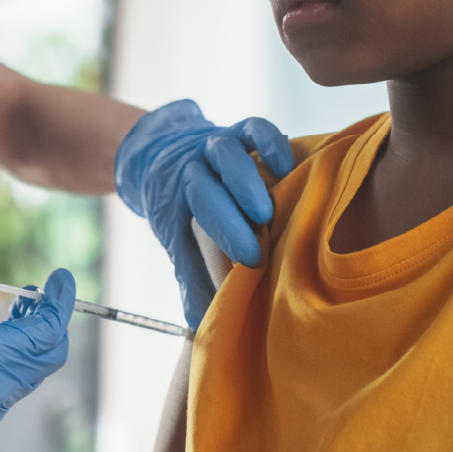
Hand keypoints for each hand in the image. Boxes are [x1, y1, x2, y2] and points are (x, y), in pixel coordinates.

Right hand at [0, 237, 74, 451]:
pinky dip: (18, 360)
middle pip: (51, 352)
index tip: (61, 278)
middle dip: (54, 321)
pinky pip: (14, 387)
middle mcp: (0, 387)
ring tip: (17, 310)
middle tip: (40, 294)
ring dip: (35, 340)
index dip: (61, 301)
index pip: (48, 329)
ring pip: (34, 371)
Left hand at [115, 101, 293, 328]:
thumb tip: (201, 325)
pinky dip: (269, 141)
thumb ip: (190, 275)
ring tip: (266, 211)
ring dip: (245, 182)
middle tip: (255, 248)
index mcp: (177, 198)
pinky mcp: (239, 130)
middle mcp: (194, 168)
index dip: (219, 244)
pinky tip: (286, 163)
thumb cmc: (180, 206)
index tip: (248, 264)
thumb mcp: (177, 238)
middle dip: (230, 219)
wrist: (166, 151)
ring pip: (227, 154)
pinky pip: (253, 127)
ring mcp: (215, 146)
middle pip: (208, 188)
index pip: (194, 220)